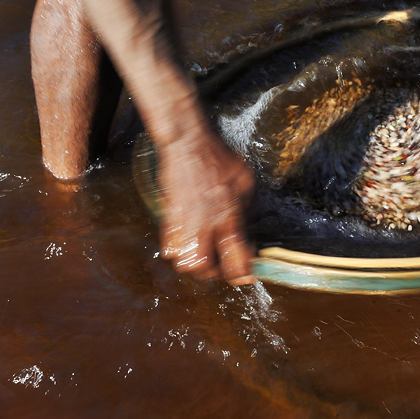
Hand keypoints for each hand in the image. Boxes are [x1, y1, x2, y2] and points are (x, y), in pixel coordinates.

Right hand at [157, 127, 255, 284]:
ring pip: (186, 263)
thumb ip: (248, 207)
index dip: (243, 272)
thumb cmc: (218, 159)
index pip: (237, 257)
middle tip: (222, 265)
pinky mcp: (170, 218)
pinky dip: (178, 251)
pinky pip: (170, 246)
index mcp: (230, 217)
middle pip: (206, 268)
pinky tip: (187, 243)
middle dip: (215, 273)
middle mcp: (207, 225)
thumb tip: (249, 224)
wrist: (188, 145)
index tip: (247, 274)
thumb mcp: (246, 181)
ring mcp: (186, 223)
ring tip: (205, 256)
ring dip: (195, 264)